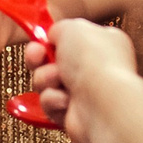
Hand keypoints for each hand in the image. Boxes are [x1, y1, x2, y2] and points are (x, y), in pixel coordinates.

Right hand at [25, 17, 142, 142]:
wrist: (102, 104)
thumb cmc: (96, 64)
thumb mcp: (73, 27)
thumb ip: (59, 28)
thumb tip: (52, 35)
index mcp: (103, 42)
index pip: (70, 39)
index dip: (50, 40)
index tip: (40, 41)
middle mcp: (95, 68)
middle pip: (53, 61)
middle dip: (40, 60)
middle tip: (39, 58)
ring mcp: (85, 92)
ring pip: (47, 83)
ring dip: (45, 80)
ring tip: (58, 81)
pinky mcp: (75, 115)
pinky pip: (50, 104)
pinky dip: (53, 101)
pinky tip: (65, 101)